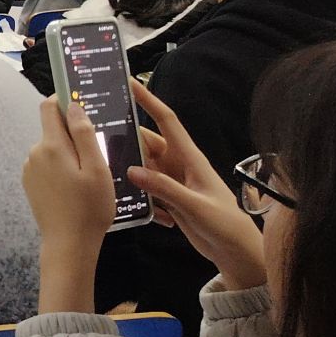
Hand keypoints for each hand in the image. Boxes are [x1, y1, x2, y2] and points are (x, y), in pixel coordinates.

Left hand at [22, 98, 114, 312]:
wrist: (68, 244)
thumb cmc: (89, 208)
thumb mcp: (97, 169)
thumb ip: (85, 135)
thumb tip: (74, 106)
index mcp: (51, 146)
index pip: (49, 107)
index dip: (64, 100)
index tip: (82, 105)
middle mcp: (35, 153)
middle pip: (52, 129)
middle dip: (73, 134)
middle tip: (97, 152)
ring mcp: (29, 169)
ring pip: (51, 148)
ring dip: (68, 153)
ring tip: (89, 175)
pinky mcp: (30, 183)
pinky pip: (47, 165)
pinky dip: (61, 168)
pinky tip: (76, 187)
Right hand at [126, 82, 267, 290]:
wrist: (235, 253)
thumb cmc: (223, 224)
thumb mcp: (195, 205)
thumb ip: (164, 188)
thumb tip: (131, 170)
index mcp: (190, 158)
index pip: (167, 121)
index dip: (149, 100)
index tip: (129, 83)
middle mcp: (179, 165)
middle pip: (147, 144)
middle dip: (127, 141)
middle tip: (100, 139)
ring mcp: (173, 182)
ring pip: (143, 167)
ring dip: (131, 173)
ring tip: (110, 175)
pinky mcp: (169, 199)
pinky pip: (146, 190)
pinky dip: (142, 199)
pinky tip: (147, 213)